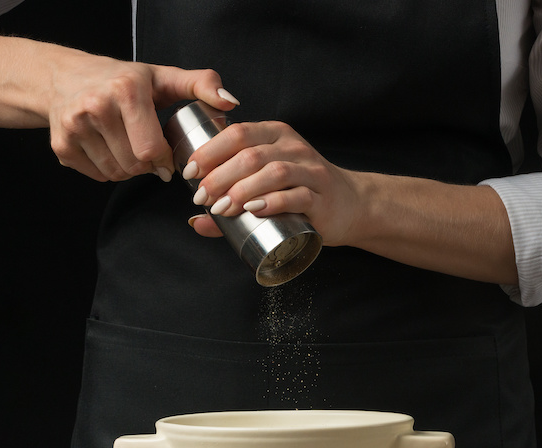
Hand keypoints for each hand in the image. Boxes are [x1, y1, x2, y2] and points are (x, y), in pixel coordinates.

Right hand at [48, 56, 239, 182]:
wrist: (65, 78)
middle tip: (147, 149)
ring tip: (128, 146)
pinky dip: (109, 170)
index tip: (166, 155)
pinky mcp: (62, 146)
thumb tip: (230, 102)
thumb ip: (201, 85)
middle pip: (134, 165)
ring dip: (130, 169)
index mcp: (126, 90)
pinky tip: (109, 148)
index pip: (151, 149)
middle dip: (147, 165)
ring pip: (117, 174)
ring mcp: (75, 127)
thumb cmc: (122, 79)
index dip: (164, 160)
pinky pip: (99, 176)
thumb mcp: (163, 77)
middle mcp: (96, 106)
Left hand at [181, 121, 363, 245]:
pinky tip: (254, 209)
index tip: (190, 173)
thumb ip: (232, 201)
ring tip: (221, 208)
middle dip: (220, 176)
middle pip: (251, 154)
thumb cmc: (301, 193)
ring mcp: (310, 170)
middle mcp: (293, 147)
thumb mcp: (267, 186)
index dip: (210, 151)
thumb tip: (195, 221)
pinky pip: (296, 195)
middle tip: (202, 197)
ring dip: (242, 189)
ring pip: (273, 172)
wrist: (351, 204)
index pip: (238, 134)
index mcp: (275, 134)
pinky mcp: (322, 197)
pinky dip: (273, 201)